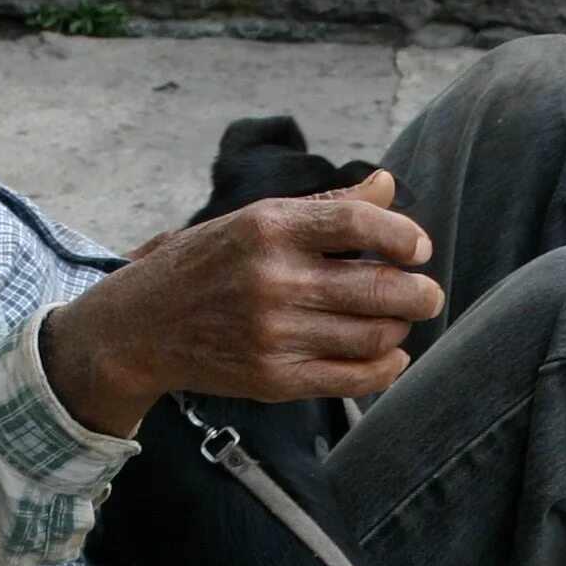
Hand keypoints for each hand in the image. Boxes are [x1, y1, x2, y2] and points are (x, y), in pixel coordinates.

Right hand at [43, 171, 445, 436]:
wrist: (139, 329)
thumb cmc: (203, 266)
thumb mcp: (253, 221)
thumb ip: (326, 207)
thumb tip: (388, 185)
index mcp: (267, 228)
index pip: (359, 223)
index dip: (403, 236)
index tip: (416, 247)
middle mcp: (272, 281)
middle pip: (379, 287)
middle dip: (420, 291)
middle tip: (426, 292)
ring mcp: (273, 335)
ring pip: (374, 335)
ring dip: (401, 328)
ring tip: (398, 320)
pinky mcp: (273, 380)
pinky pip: (352, 379)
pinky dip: (386, 368)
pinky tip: (390, 356)